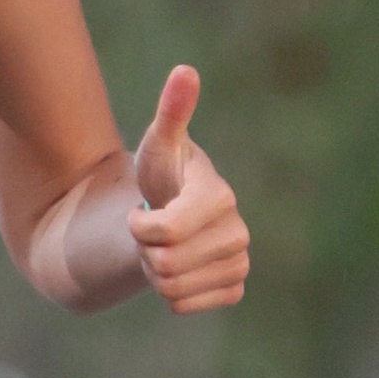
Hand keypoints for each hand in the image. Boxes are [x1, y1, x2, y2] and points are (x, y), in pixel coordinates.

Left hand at [130, 64, 249, 314]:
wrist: (170, 215)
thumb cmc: (162, 175)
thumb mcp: (159, 144)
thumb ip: (172, 111)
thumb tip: (185, 71)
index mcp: (220, 197)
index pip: (168, 232)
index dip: (142, 227)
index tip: (140, 212)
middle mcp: (238, 232)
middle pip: (166, 265)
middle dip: (147, 251)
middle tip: (153, 233)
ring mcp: (238, 263)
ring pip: (171, 289)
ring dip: (155, 272)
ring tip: (164, 248)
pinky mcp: (233, 289)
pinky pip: (183, 306)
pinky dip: (170, 294)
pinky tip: (179, 268)